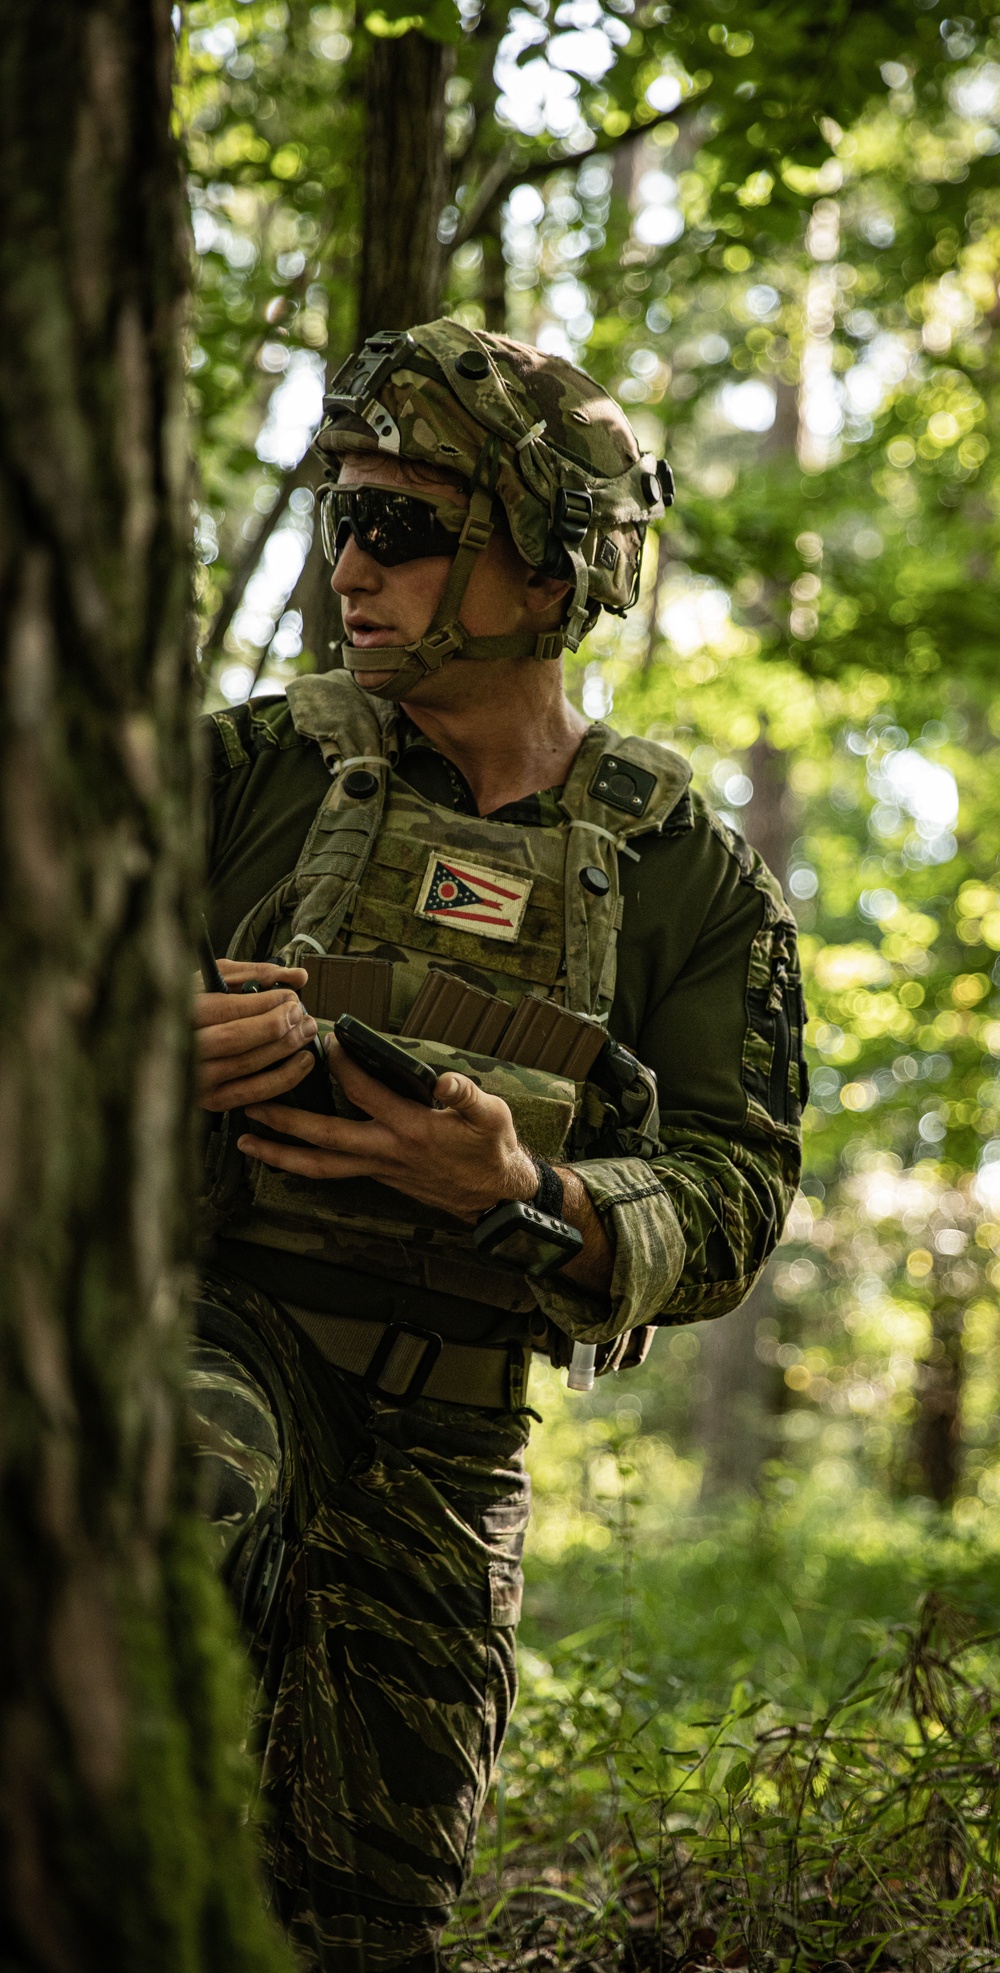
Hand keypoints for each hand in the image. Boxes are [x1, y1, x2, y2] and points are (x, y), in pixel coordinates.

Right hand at [195, 958, 318, 1112]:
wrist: (167, 1047)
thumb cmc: (198, 1006)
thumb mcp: (218, 979)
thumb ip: (257, 974)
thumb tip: (298, 976)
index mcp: (182, 1011)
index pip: (225, 1008)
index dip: (264, 1003)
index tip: (290, 996)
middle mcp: (184, 1046)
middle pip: (234, 1038)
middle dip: (275, 1026)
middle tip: (300, 1015)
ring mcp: (196, 1077)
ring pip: (245, 1065)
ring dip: (284, 1048)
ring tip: (305, 1032)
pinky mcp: (211, 1100)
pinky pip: (251, 1093)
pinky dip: (283, 1078)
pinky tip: (302, 1062)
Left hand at [239, 1035, 537, 1220]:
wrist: (494, 1195)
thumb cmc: (490, 1150)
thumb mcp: (491, 1115)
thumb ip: (466, 1095)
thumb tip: (443, 1078)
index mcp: (410, 1128)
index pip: (363, 1091)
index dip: (342, 1063)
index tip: (327, 1040)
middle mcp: (385, 1151)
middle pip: (323, 1137)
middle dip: (284, 1122)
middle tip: (250, 1105)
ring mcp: (378, 1168)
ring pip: (320, 1165)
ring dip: (280, 1154)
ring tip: (247, 1143)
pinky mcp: (378, 1176)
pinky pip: (332, 1172)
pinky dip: (304, 1163)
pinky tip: (285, 1156)